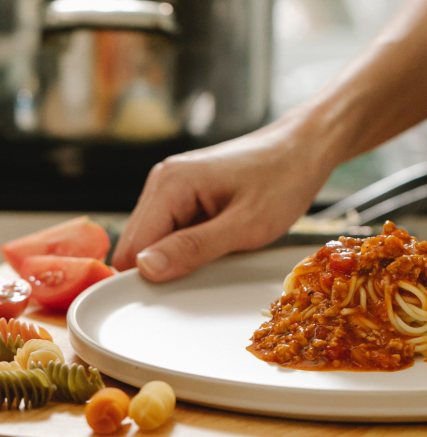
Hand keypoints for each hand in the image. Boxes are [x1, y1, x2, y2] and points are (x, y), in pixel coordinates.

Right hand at [112, 116, 334, 281]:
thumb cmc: (284, 179)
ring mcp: (169, 186)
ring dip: (177, 256)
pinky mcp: (181, 194)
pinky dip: (186, 245)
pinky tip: (216, 240)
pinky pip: (169, 231)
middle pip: (136, 245)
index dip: (148, 276)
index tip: (179, 290)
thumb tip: (145, 268)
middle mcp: (161, 181)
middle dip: (163, 266)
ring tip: (218, 250)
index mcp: (170, 184)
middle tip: (208, 269)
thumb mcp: (246, 225)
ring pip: (152, 241)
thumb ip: (193, 248)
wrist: (305, 147)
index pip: (132, 248)